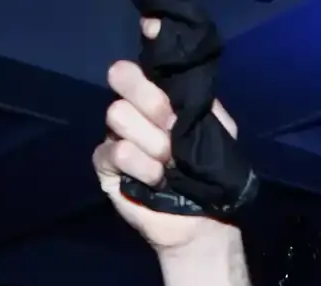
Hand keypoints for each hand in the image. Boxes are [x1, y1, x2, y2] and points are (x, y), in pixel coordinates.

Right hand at [94, 18, 240, 252]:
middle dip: (150, 101)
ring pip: (117, 115)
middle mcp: (134, 110)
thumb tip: (183, 72)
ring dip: (150, 143)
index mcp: (159, 98)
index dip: (148, 42)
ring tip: (169, 165)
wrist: (202, 221)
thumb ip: (199, 101)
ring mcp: (116, 136)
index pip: (145, 62)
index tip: (151, 29)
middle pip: (121, 77)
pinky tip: (156, 180)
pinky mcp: (106, 167)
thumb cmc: (208, 174)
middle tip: (170, 126)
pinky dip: (141, 166)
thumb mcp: (214, 132)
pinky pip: (115, 151)